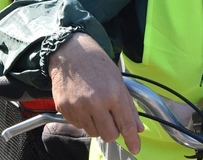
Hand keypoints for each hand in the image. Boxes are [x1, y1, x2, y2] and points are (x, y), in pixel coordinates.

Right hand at [48, 33, 143, 153]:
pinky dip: (84, 120)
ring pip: (93, 133)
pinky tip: (84, 105)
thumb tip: (138, 127)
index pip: (125, 124)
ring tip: (96, 107)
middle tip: (111, 119)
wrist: (70, 53)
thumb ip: (128, 106)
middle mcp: (95, 103)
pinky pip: (78, 126)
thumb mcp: (118, 80)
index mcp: (113, 94)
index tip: (136, 148)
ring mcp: (78, 107)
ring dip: (98, 126)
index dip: (132, 139)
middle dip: (113, 131)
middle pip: (109, 135)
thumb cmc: (96, 64)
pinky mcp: (65, 109)